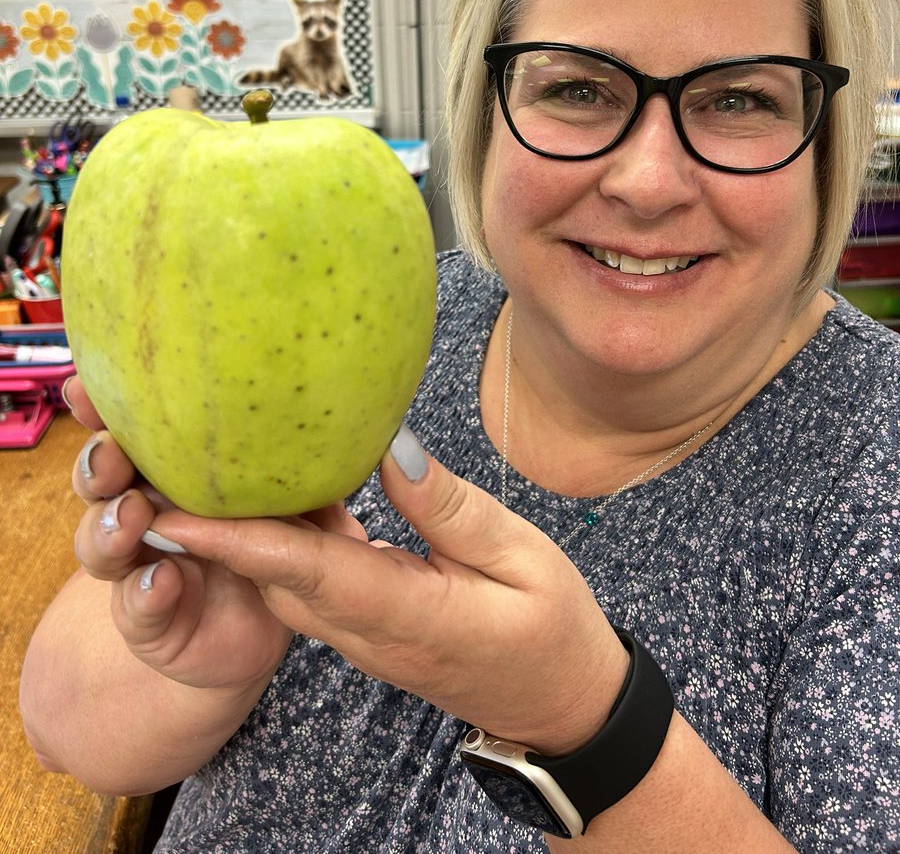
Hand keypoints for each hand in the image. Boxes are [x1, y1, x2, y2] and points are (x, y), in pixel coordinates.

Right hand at [66, 375, 364, 693]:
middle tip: (112, 451)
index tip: (91, 381)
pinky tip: (160, 581)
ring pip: (102, 543)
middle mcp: (147, 510)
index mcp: (179, 469)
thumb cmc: (287, 549)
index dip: (109, 405)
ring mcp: (143, 566)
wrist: (264, 633)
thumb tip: (381, 439)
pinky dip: (143, 593)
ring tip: (133, 516)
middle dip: (99, 461)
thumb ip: (325, 474)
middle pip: (103, 479)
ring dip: (109, 526)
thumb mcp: (314, 506)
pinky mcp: (153, 622)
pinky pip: (136, 608)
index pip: (137, 428)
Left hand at [132, 425, 630, 754]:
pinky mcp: (368, 630)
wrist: (562, 704)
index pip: (306, 573)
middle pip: (273, 581)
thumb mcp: (521, 554)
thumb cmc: (552, 628)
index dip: (238, 541)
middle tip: (168, 469)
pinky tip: (281, 494)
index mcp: (407, 615)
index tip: (176, 512)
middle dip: (214, 534)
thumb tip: (388, 449)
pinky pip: (308, 586)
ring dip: (240, 537)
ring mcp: (363, 638)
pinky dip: (281, 543)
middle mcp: (367, 633)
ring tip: (207, 472)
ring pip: (284, 585)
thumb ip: (449, 507)